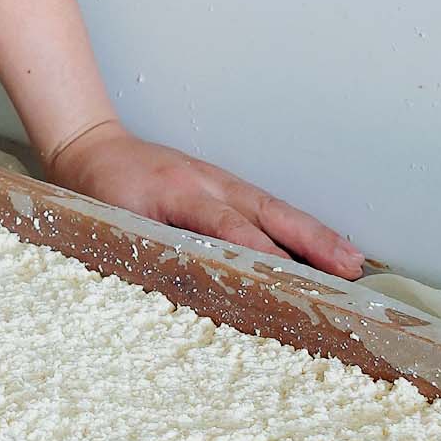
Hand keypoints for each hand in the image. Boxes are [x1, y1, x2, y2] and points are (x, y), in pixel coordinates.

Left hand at [40, 119, 366, 276]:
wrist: (89, 147)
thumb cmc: (95, 193)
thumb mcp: (108, 223)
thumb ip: (143, 250)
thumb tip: (177, 293)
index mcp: (178, 193)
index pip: (226, 226)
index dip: (260, 251)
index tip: (290, 276)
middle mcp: (207, 184)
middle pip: (268, 212)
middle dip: (311, 241)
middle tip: (348, 267)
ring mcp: (219, 182)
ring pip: (274, 208)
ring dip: (315, 234)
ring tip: (351, 261)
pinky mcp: (223, 186)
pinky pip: (266, 206)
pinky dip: (297, 226)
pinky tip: (322, 245)